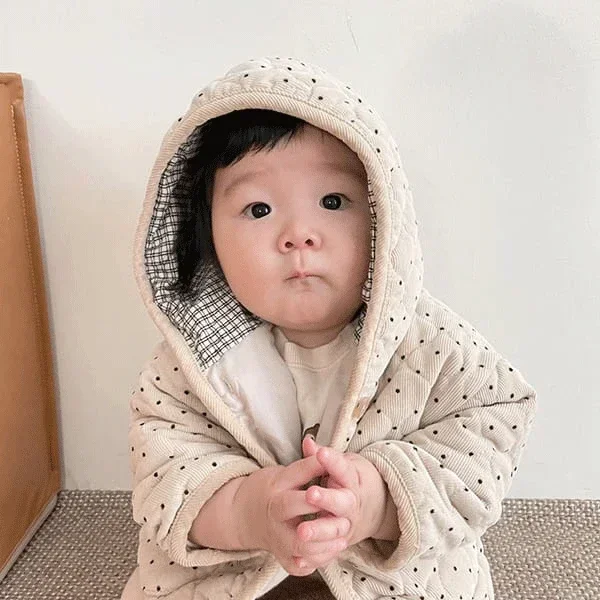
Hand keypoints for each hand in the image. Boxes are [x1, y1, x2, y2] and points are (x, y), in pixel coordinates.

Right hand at [239, 452, 351, 576]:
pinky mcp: (283, 557)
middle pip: (289, 506)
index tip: (331, 462)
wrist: (243, 516)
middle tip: (340, 504)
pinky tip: (334, 548)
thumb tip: (321, 448)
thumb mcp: (284, 473)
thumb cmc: (271, 490)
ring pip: (299, 544)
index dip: (314, 466)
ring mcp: (277, 537)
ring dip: (324, 540)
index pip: (296, 473)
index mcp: (276, 486)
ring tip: (344, 532)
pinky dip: (318, 560)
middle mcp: (273, 512)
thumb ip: (306, 465)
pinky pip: (301, 564)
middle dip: (313, 504)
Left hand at [295, 436, 387, 568]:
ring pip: (336, 529)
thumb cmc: (350, 480)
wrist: (373, 508)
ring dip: (320, 531)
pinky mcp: (341, 541)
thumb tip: (307, 441)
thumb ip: (323, 456)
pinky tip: (299, 557)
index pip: (344, 468)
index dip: (332, 461)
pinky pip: (330, 551)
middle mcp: (352, 503)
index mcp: (352, 480)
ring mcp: (348, 524)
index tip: (320, 453)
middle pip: (342, 502)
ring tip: (301, 531)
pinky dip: (316, 555)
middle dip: (327, 499)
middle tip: (310, 494)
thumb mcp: (342, 465)